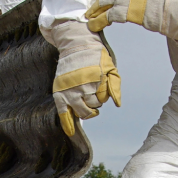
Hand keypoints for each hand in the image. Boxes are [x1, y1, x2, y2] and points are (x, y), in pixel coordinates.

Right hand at [51, 21, 120, 136]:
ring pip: (81, 111)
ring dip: (85, 110)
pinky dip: (67, 123)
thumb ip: (115, 86)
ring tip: (86, 103)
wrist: (75, 45)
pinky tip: (71, 133)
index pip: (103, 98)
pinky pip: (64, 113)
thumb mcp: (110, 67)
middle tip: (91, 94)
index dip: (102, 95)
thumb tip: (117, 104)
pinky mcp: (60, 93)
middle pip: (93, 106)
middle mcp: (83, 86)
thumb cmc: (94, 56)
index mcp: (97, 79)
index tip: (99, 88)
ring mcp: (70, 90)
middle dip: (95, 103)